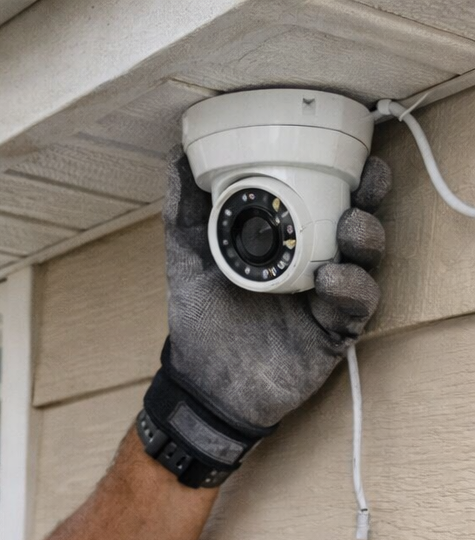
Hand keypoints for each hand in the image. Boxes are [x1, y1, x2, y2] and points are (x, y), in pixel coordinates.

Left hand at [164, 149, 390, 430]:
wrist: (204, 383)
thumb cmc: (201, 320)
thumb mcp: (188, 260)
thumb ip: (184, 214)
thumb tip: (176, 160)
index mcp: (290, 238)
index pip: (329, 195)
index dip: (345, 171)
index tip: (348, 147)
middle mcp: (317, 262)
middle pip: (359, 219)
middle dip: (370, 195)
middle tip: (366, 179)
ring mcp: (329, 297)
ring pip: (366, 259)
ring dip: (365, 237)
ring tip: (348, 228)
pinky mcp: (334, 333)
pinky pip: (357, 306)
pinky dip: (350, 288)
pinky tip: (329, 280)